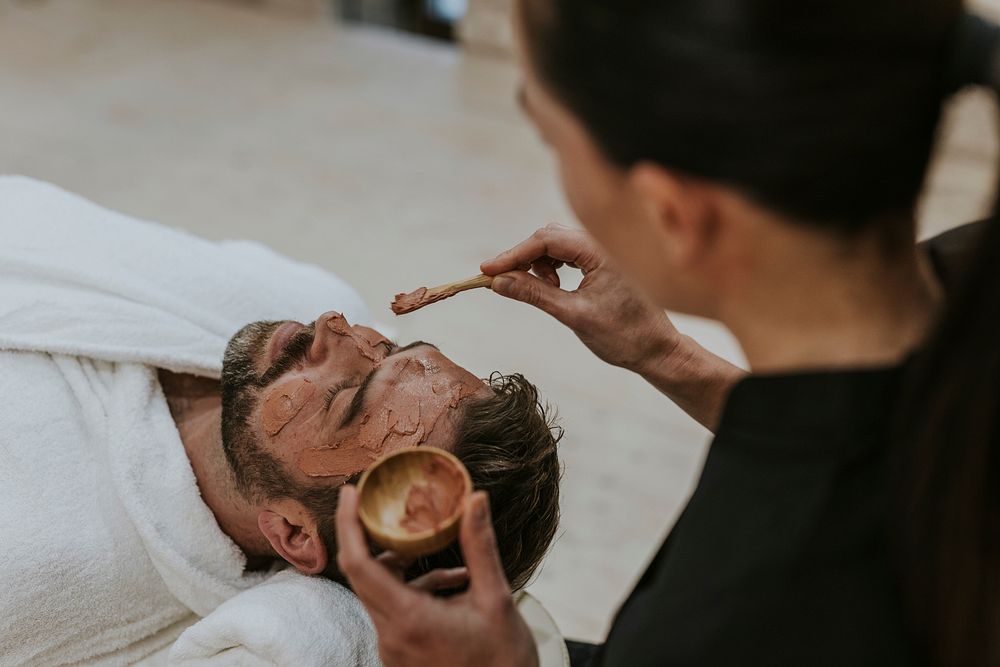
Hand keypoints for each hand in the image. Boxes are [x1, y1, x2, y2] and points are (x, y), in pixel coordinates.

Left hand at [336, 487, 538, 666]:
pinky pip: (396, 612)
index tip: (351, 492)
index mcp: (408, 619)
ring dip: (407, 569)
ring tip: (453, 566)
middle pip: (365, 575)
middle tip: (386, 506)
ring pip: (383, 593)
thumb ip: (479, 547)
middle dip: (375, 538)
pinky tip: (455, 587)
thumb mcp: (496, 599)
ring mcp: (393, 650)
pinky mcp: (401, 656)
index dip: (348, 524)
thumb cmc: (503, 662)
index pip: (358, 564)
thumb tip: (474, 500)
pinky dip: (416, 592)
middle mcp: (391, 636)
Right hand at [482, 224, 745, 430]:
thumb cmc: (623, 335)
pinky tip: (554, 288)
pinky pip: (569, 254)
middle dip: (522, 258)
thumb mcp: (572, 315)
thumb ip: (533, 294)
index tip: (486, 271)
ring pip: (557, 244)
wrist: (657, 350)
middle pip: (549, 236)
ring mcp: (604, 251)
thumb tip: (498, 282)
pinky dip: (553, 268)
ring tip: (543, 292)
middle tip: (501, 282)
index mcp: (599, 251)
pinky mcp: (603, 261)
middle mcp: (602, 243)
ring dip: (539, 264)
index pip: (545, 240)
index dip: (512, 255)